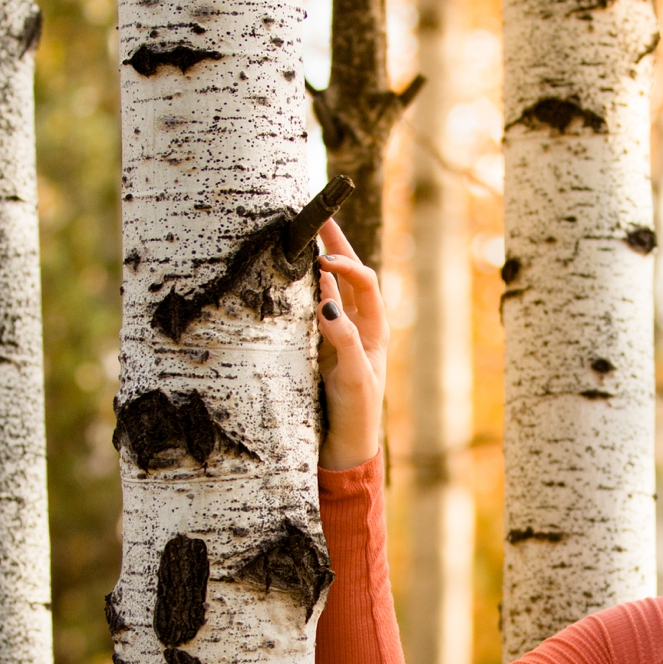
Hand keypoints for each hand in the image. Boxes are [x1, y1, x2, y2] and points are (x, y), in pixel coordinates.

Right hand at [315, 218, 386, 470]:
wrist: (341, 448)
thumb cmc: (356, 413)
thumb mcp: (353, 376)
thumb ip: (342, 340)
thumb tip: (326, 301)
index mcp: (374, 328)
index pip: (364, 282)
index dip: (346, 264)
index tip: (322, 257)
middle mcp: (356, 326)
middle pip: (347, 275)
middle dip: (336, 244)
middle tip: (319, 215)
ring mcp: (336, 335)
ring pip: (328, 289)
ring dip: (317, 263)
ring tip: (302, 236)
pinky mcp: (316, 348)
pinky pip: (309, 311)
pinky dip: (301, 290)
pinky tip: (287, 279)